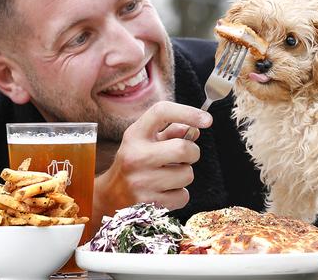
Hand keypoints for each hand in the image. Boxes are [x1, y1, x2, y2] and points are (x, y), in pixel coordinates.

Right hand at [93, 101, 211, 217]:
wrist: (110, 195)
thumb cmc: (135, 162)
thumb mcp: (146, 140)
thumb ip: (170, 131)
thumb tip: (195, 130)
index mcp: (135, 135)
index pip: (162, 112)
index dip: (188, 112)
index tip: (207, 119)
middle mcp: (135, 156)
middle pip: (183, 148)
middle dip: (192, 153)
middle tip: (185, 156)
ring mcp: (141, 182)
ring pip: (187, 175)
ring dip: (184, 174)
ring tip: (169, 175)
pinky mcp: (148, 204)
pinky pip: (183, 196)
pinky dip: (179, 194)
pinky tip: (165, 191)